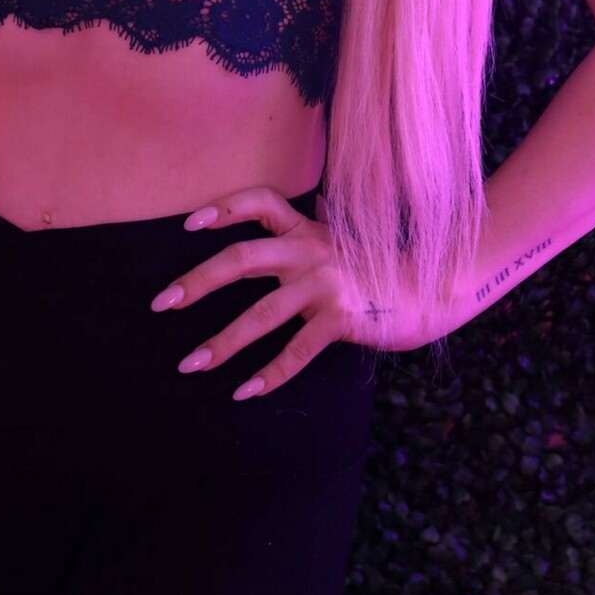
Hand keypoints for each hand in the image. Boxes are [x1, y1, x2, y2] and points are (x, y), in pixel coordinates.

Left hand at [148, 187, 426, 399]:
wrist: (433, 288)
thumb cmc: (378, 268)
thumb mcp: (339, 241)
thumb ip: (308, 233)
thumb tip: (286, 220)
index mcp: (306, 229)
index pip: (258, 202)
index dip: (223, 208)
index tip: (188, 224)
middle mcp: (310, 251)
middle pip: (242, 259)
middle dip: (197, 282)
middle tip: (161, 303)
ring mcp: (325, 285)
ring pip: (262, 314)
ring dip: (221, 342)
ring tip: (189, 363)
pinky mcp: (342, 319)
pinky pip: (297, 350)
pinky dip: (269, 374)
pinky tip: (244, 392)